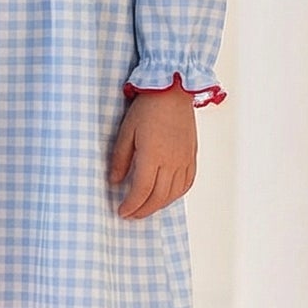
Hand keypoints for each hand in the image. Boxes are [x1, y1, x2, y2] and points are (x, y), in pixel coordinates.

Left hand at [108, 86, 197, 219]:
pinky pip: (187, 183)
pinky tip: (166, 197)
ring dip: (159, 206)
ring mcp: (185, 160)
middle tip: (131, 215)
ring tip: (145, 209)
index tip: (121, 212)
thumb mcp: (125, 132)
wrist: (173, 91)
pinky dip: (175, 195)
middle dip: (143, 210)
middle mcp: (172, 161)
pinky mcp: (192, 156)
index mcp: (153, 155)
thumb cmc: (146, 109)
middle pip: (159, 197)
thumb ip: (120, 159)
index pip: (142, 190)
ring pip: (174, 193)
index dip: (131, 205)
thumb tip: (115, 182)